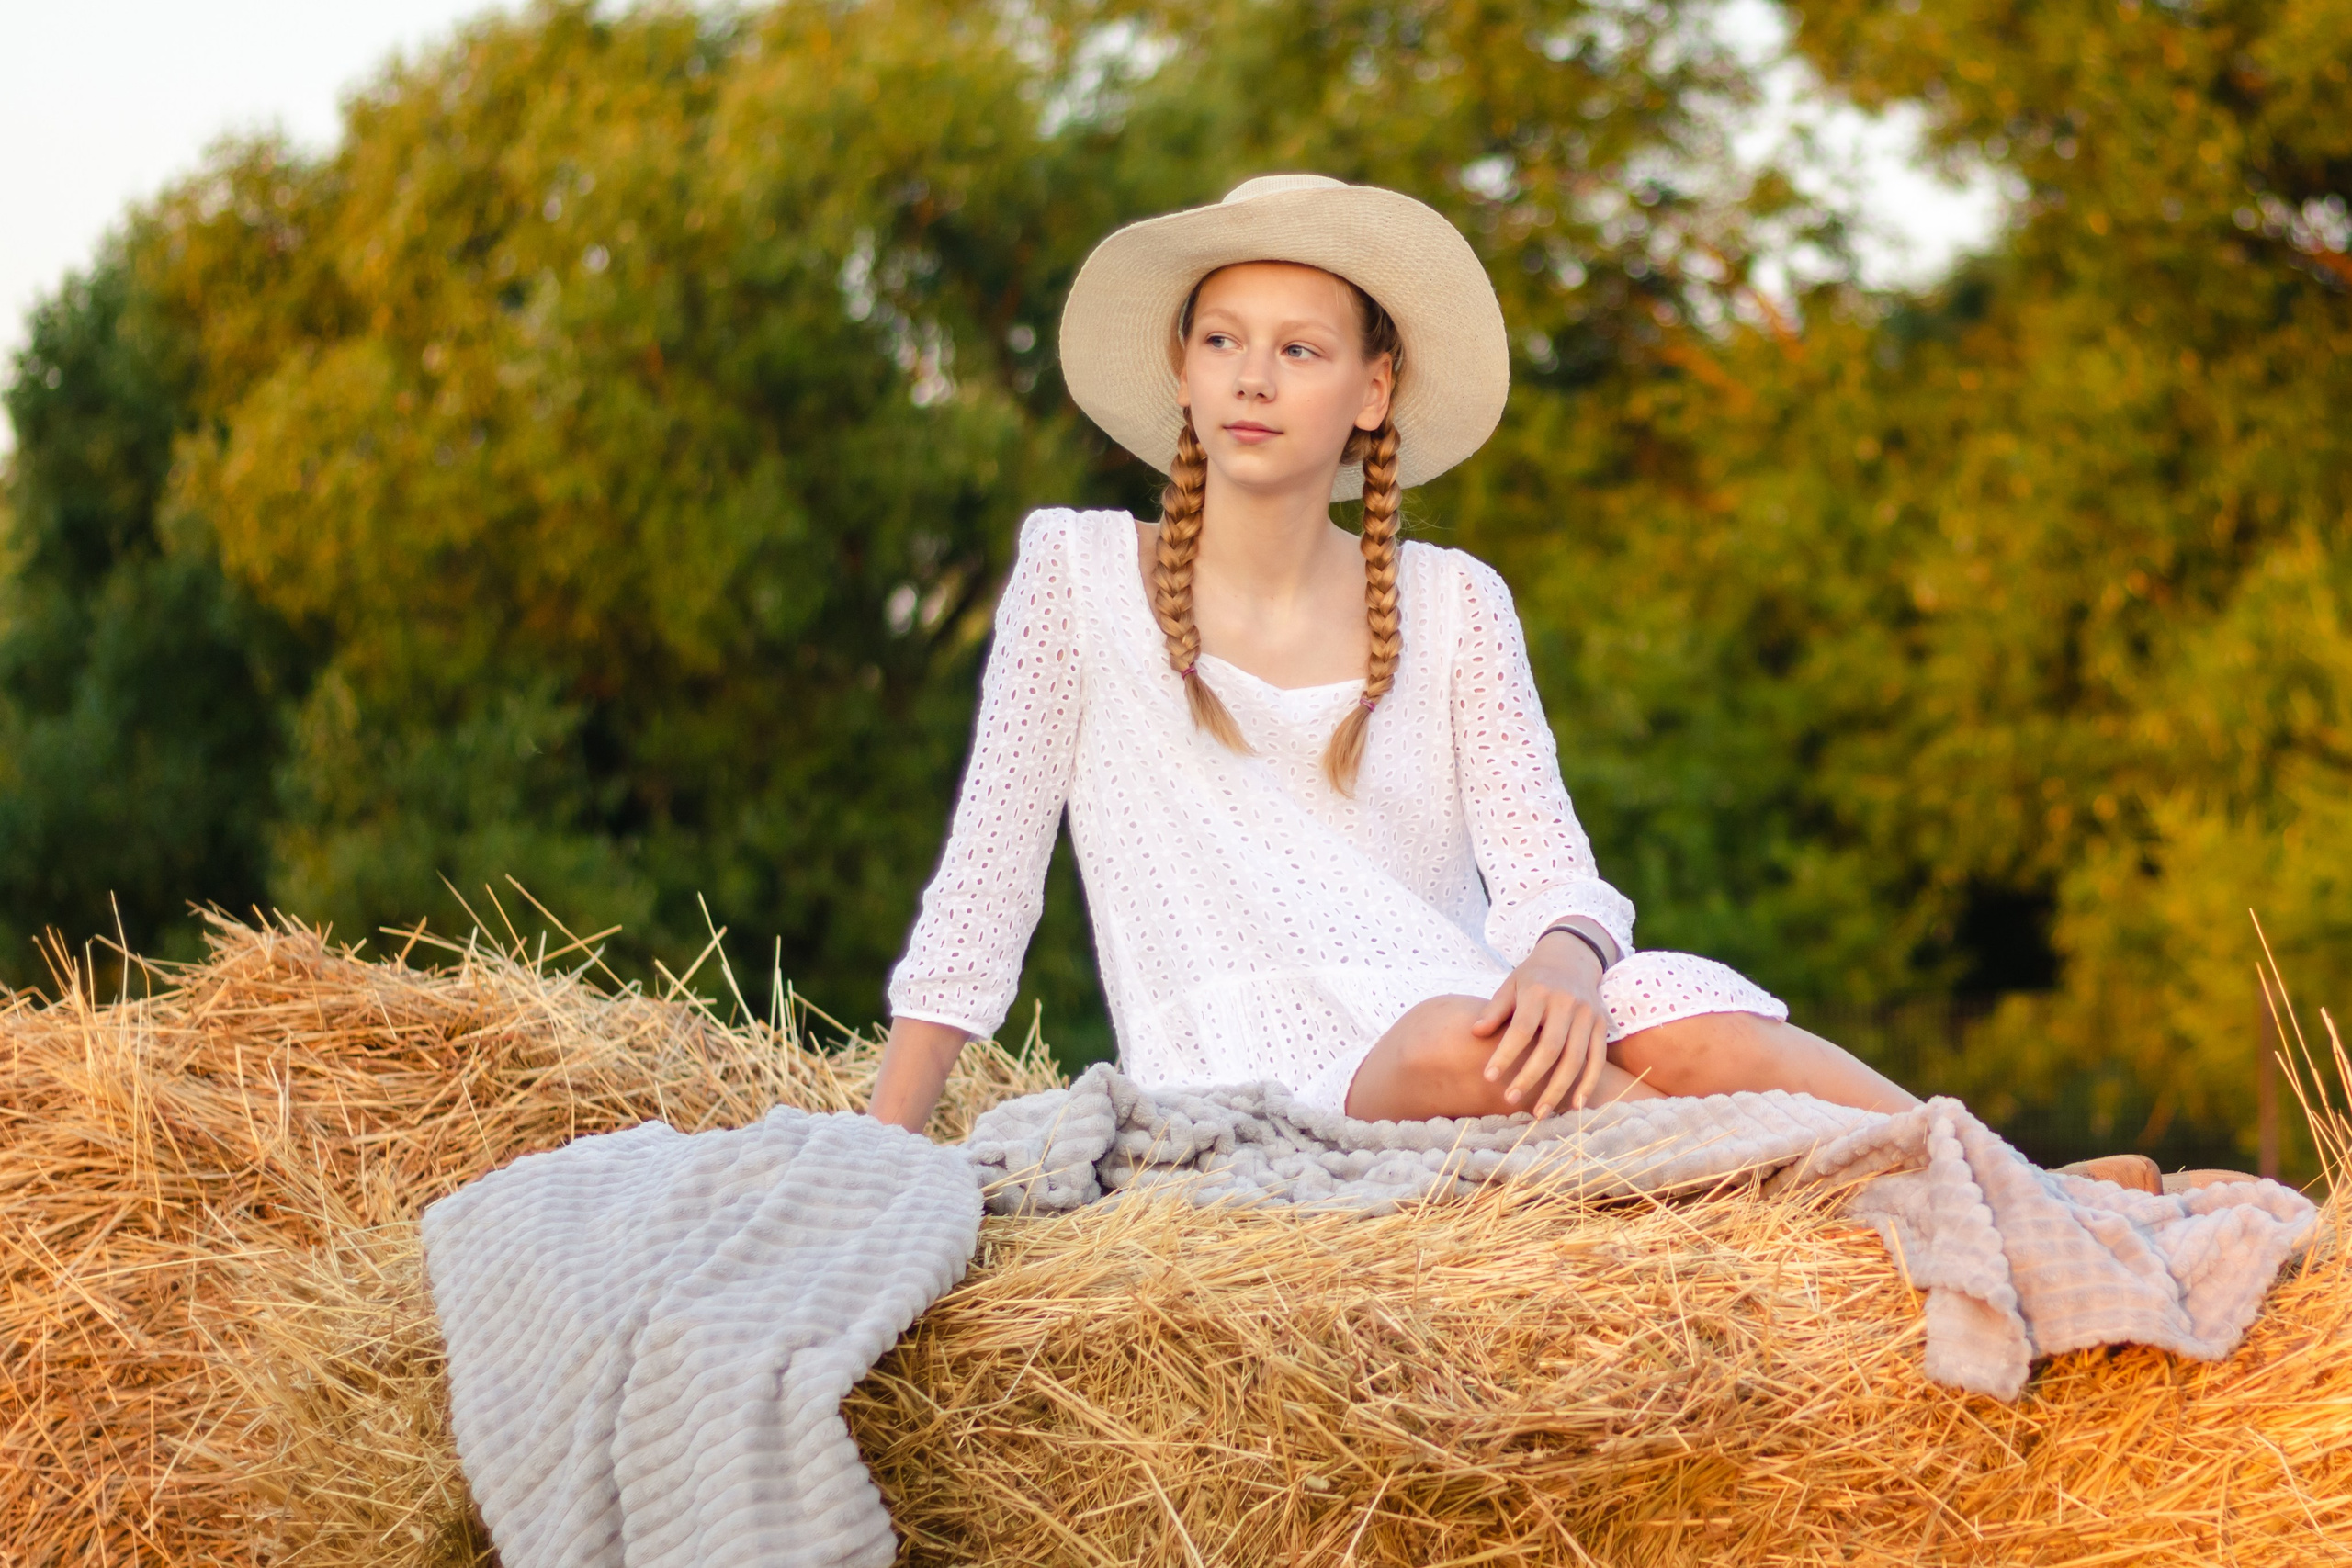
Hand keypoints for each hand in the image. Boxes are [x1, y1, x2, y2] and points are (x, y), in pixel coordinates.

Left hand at [1471, 931, 1610, 1115]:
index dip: (1505, 1055)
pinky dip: (1588, 1084)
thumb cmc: (1533, 978)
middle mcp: (1567, 1003)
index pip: (1522, 1029)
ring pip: (1575, 1058)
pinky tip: (1574, 1106)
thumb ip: (1495, 1010)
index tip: (1488, 1077)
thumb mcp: (1511, 985)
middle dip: (1530, 1077)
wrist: (1572, 959)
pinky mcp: (1602, 1026)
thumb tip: (1475, 1033)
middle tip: (1509, 1100)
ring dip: (1558, 1089)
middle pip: (1550, 1048)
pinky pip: (1597, 1060)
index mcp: (1539, 992)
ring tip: (1538, 1113)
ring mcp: (1588, 1015)